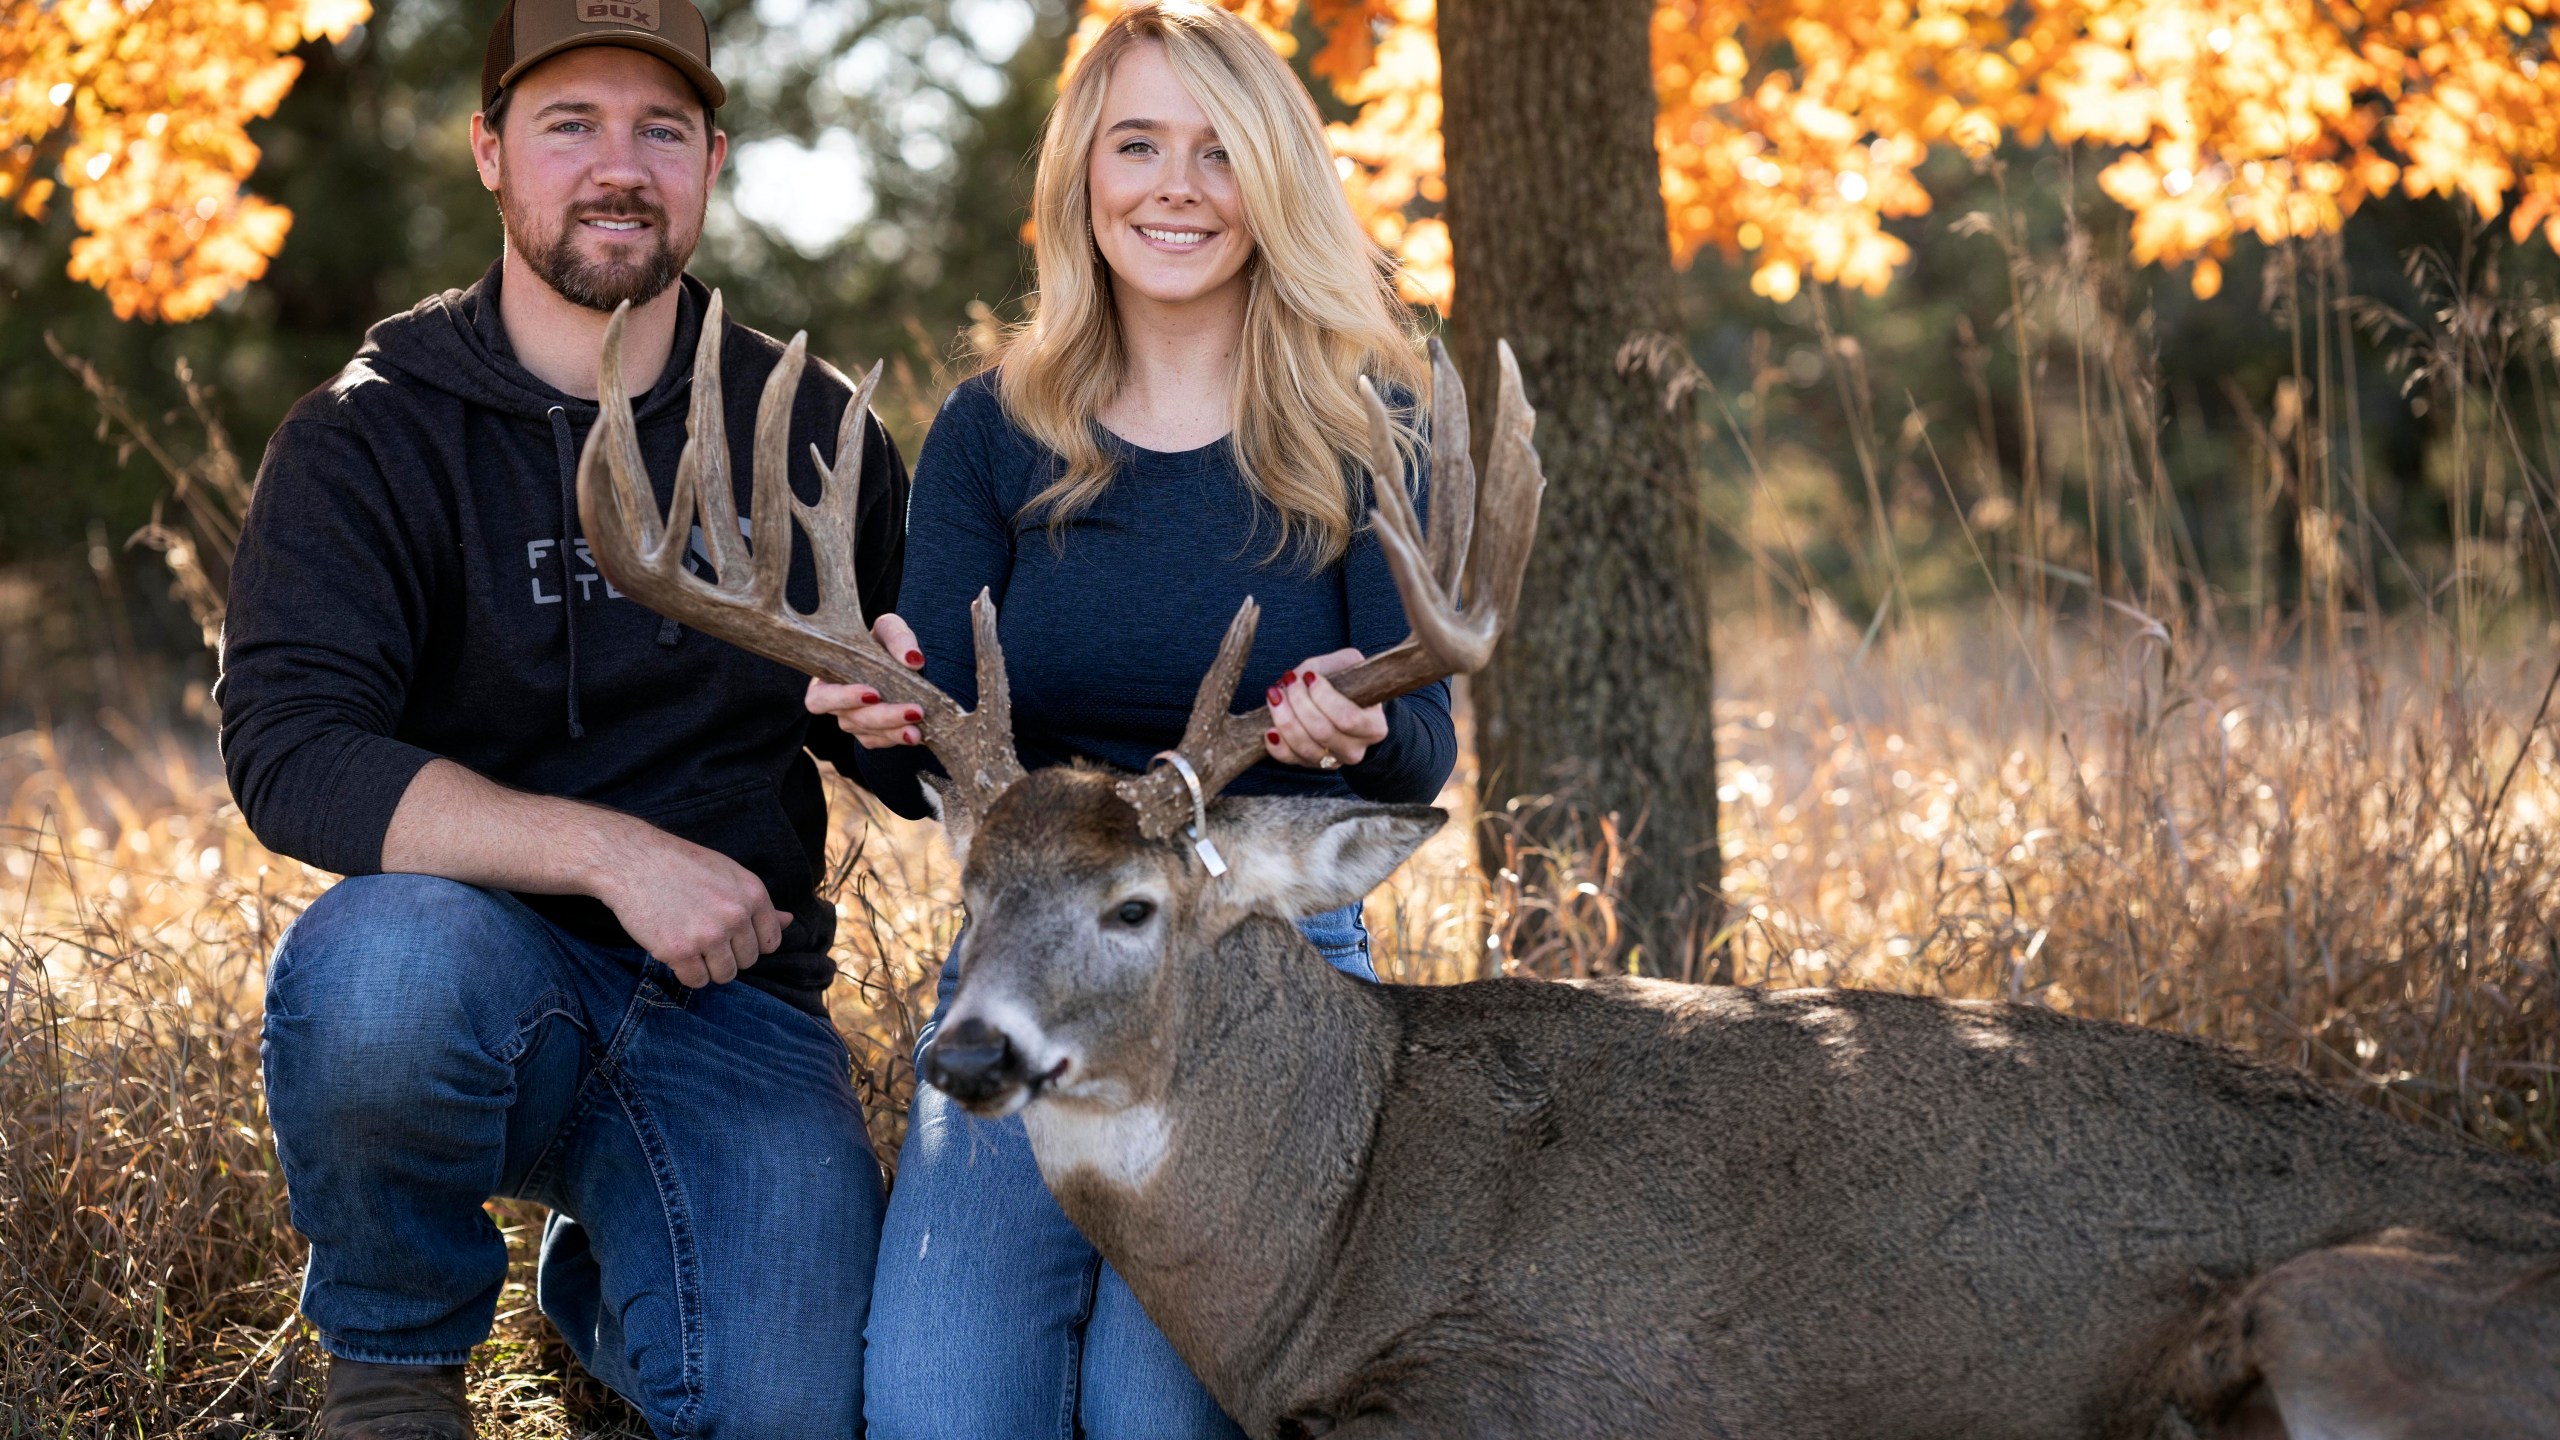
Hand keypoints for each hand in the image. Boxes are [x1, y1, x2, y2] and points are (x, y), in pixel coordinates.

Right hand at [589, 820, 785, 987]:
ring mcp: (708, 935)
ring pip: (725, 975)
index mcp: (752, 895)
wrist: (633, 860)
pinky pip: (696, 981)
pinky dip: (687, 973)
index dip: (750, 942)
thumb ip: (758, 902)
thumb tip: (788, 921)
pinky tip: (675, 952)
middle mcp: (736, 916)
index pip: (770, 941)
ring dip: (708, 967)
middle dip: (728, 955)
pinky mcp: (679, 951)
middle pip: (747, 961)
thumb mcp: (728, 874)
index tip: (730, 935)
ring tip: (690, 944)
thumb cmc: (682, 866)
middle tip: (702, 936)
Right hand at [806, 613, 928, 747]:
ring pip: (869, 734)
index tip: (873, 694)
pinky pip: (882, 742)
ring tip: (919, 729)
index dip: (842, 699)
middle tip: (914, 711)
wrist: (897, 661)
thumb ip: (897, 637)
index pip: (819, 699)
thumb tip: (913, 659)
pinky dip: (899, 738)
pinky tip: (918, 734)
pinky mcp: (872, 735)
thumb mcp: (888, 629)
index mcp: (827, 678)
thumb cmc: (880, 643)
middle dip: (884, 717)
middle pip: (853, 719)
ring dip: (896, 731)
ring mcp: (854, 723)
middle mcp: (837, 706)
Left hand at [1264, 648, 1387, 770]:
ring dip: (1284, 719)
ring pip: (1304, 747)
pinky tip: (1270, 727)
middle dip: (1299, 702)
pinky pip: (1290, 759)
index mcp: (1373, 727)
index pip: (1347, 719)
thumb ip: (1322, 666)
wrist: (1347, 707)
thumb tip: (1295, 679)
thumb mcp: (1346, 665)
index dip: (1324, 697)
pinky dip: (1276, 744)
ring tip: (1275, 696)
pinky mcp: (1311, 764)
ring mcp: (1333, 761)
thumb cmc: (1348, 684)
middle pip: (1322, 732)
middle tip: (1289, 681)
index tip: (1309, 676)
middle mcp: (1356, 750)